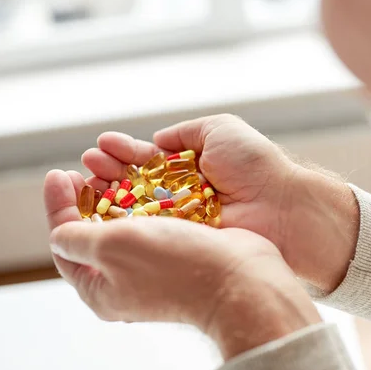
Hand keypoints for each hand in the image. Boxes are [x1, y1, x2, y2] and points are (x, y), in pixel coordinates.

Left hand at [43, 170, 320, 359]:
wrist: (240, 276)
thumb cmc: (174, 264)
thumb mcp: (110, 248)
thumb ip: (75, 238)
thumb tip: (59, 234)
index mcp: (101, 288)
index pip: (65, 242)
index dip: (58, 205)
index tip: (59, 173)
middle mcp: (127, 277)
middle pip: (95, 230)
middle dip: (87, 195)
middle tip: (84, 167)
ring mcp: (156, 263)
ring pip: (126, 218)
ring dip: (116, 188)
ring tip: (112, 162)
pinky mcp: (181, 247)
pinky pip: (154, 216)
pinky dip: (145, 194)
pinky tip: (144, 175)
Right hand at [82, 114, 359, 291]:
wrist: (283, 207)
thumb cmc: (256, 165)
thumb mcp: (221, 129)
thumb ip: (186, 133)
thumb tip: (157, 141)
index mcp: (194, 165)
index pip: (150, 159)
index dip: (125, 152)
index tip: (102, 144)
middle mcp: (184, 192)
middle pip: (137, 183)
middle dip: (110, 171)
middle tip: (87, 163)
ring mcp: (183, 219)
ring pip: (138, 207)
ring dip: (110, 193)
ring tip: (87, 178)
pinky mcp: (185, 240)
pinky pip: (150, 231)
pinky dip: (125, 222)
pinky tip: (103, 210)